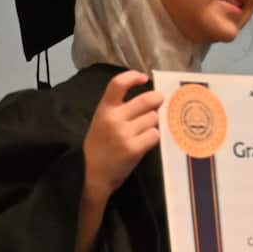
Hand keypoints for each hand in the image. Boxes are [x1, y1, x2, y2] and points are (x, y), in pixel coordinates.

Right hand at [82, 70, 161, 202]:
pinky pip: (155, 135)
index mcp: (103, 109)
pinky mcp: (133, 148)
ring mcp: (124, 134)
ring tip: (143, 131)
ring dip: (154, 123)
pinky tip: (145, 142)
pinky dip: (154, 137)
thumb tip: (151, 98)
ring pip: (154, 118)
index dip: (133, 77)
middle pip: (146, 100)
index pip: (118, 84)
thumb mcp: (101, 121)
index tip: (144, 78)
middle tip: (160, 101)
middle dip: (157, 100)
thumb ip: (120, 108)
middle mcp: (113, 119)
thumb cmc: (100, 146)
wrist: (92, 174)